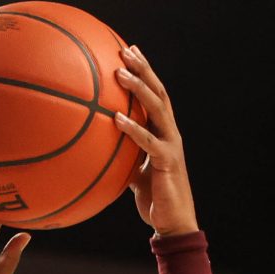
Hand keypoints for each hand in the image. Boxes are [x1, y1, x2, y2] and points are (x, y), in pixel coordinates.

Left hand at [112, 46, 197, 236]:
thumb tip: (100, 148)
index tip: (129, 50)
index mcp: (164, 133)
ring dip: (139, 88)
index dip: (144, 72)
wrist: (174, 224)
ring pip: (157, 109)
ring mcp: (171, 145)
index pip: (155, 94)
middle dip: (143, 69)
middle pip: (159, 92)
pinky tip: (116, 117)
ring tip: (120, 73)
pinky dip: (133, 128)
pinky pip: (148, 141)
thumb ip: (124, 155)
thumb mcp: (135, 172)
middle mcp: (170, 134)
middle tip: (125, 49)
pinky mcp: (167, 162)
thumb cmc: (155, 200)